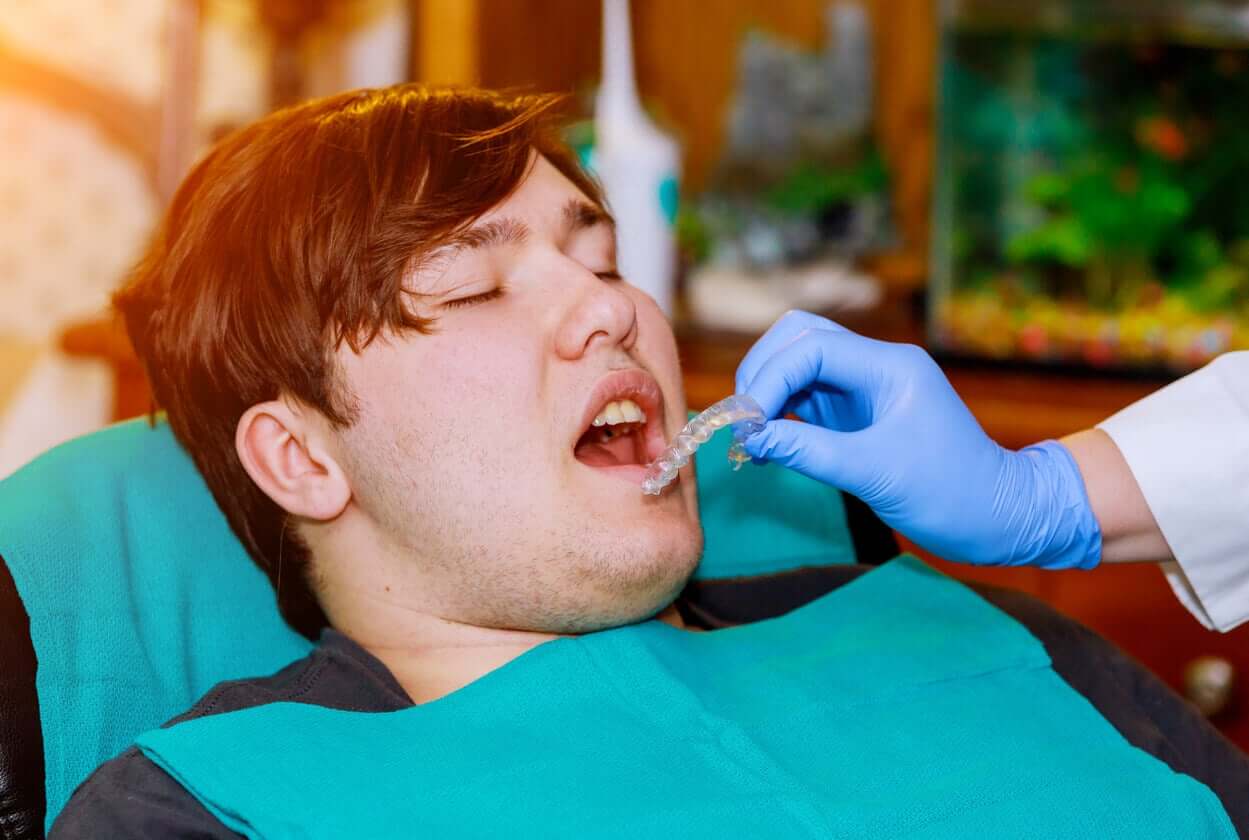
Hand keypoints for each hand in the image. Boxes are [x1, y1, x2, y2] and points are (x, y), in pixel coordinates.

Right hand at [735, 311, 1100, 568]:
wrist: (999, 518)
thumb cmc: (951, 495)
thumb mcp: (875, 474)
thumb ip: (809, 450)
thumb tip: (753, 436)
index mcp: (890, 366)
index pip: (812, 346)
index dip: (770, 378)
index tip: (750, 424)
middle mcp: (876, 365)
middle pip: (799, 336)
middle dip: (763, 372)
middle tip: (746, 423)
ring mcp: (865, 387)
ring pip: (798, 363)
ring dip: (768, 391)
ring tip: (752, 437)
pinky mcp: (856, 412)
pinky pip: (805, 395)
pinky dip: (779, 412)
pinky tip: (769, 442)